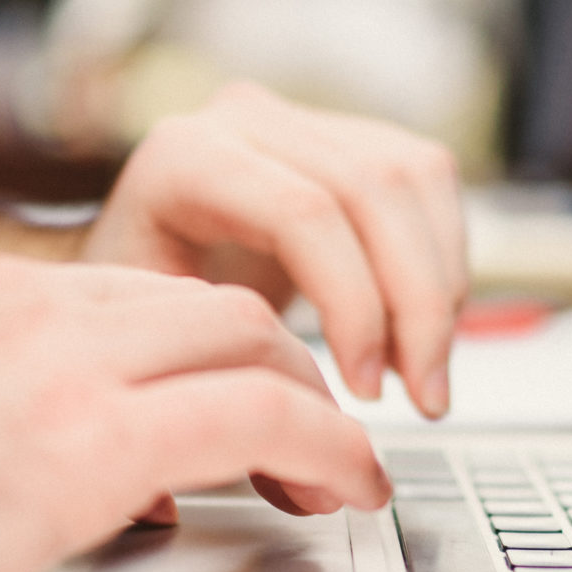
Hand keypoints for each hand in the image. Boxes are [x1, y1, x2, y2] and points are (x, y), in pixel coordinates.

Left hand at [82, 82, 467, 416]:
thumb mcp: (155, 348)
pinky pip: (431, 182)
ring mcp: (302, 122)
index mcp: (184, 159)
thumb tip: (308, 449)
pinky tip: (420, 331)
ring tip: (424, 374)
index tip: (364, 390)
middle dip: (415, 306)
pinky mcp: (350, 137)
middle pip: (373, 189)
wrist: (127, 278)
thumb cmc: (135, 323)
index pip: (303, 213)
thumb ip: (224, 379)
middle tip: (422, 396)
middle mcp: (245, 121)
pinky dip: (444, 263)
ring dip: (440, 288)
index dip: (354, 304)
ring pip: (415, 179)